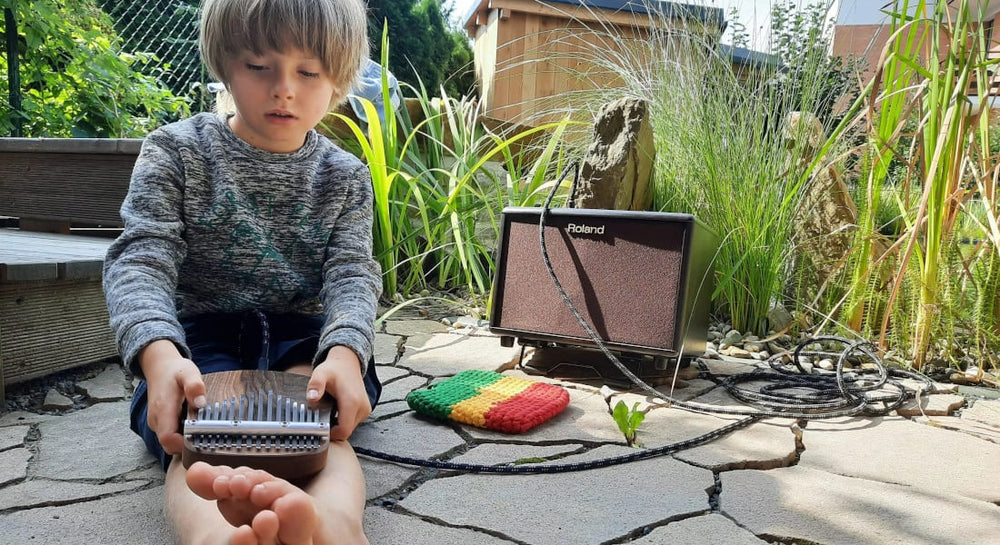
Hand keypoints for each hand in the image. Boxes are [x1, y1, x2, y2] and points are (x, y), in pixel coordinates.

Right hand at [138, 340, 205, 454]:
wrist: (159, 368)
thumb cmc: (174, 371)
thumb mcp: (188, 373)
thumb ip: (194, 386)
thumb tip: (200, 402)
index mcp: (162, 410)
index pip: (168, 439)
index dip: (183, 444)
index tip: (201, 438)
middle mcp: (156, 420)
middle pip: (169, 445)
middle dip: (187, 444)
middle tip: (206, 435)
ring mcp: (156, 423)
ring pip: (169, 442)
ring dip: (185, 439)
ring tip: (201, 428)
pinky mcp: (159, 423)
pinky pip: (170, 436)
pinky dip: (181, 434)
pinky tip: (192, 424)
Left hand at [306, 345, 369, 439]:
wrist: (347, 363)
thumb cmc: (334, 369)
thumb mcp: (321, 373)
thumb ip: (316, 385)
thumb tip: (312, 398)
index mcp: (352, 402)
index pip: (343, 431)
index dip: (330, 434)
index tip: (319, 428)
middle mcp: (362, 407)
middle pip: (346, 431)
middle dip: (333, 429)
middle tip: (321, 418)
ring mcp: (365, 409)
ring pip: (349, 428)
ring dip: (338, 425)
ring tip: (328, 413)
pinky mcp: (365, 410)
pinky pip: (352, 423)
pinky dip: (343, 421)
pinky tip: (335, 411)